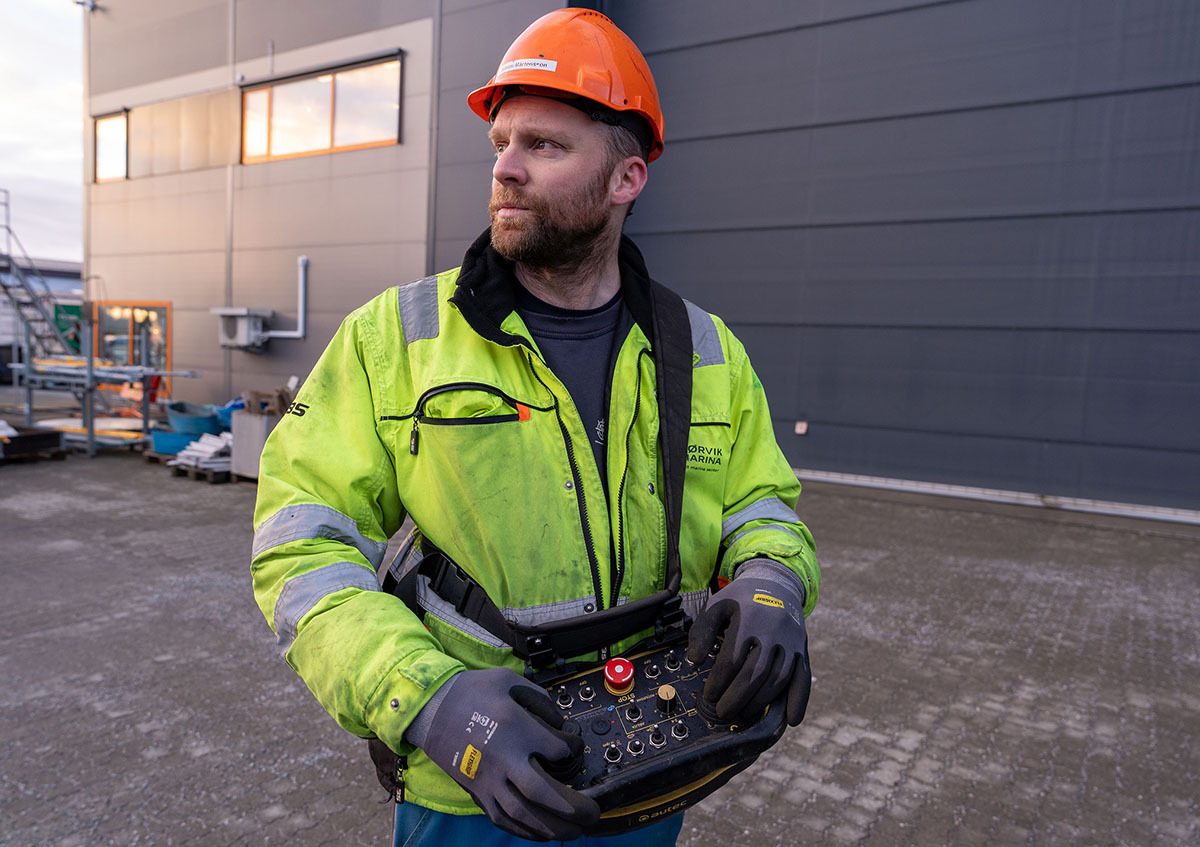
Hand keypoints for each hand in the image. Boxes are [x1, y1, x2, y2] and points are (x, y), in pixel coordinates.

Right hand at [407, 668, 598, 840]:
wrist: (430, 708)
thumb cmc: (470, 692)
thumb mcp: (507, 679)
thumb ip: (538, 698)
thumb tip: (559, 721)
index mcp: (514, 728)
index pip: (556, 749)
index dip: (572, 750)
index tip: (573, 748)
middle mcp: (503, 758)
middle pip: (542, 792)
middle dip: (572, 807)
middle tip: (592, 813)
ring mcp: (488, 779)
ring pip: (524, 814)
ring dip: (553, 827)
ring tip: (575, 830)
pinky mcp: (476, 791)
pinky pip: (503, 819)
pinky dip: (526, 831)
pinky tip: (543, 833)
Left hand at [687, 561, 810, 725]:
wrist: (777, 584)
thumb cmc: (742, 599)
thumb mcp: (718, 605)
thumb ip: (702, 631)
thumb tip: (693, 659)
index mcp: (749, 620)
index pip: (732, 659)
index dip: (718, 682)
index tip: (708, 695)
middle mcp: (773, 632)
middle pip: (755, 673)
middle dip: (736, 698)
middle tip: (721, 712)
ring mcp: (791, 643)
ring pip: (777, 680)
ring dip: (760, 702)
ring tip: (743, 714)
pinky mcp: (803, 650)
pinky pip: (803, 679)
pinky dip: (799, 701)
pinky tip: (791, 720)